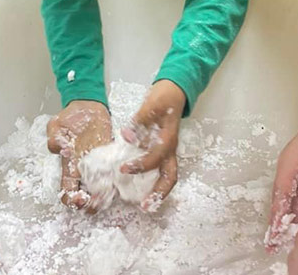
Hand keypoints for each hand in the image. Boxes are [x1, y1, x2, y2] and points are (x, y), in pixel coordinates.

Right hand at [47, 100, 111, 212]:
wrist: (87, 106)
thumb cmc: (70, 118)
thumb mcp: (56, 126)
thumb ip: (54, 138)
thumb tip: (62, 150)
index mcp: (69, 165)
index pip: (67, 191)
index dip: (72, 199)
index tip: (79, 198)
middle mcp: (83, 170)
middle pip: (86, 196)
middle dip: (90, 205)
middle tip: (96, 202)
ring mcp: (98, 165)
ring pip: (101, 190)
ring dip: (105, 197)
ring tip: (109, 195)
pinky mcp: (111, 157)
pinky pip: (115, 173)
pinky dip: (118, 181)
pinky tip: (120, 182)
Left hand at [120, 80, 185, 210]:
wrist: (174, 91)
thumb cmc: (164, 98)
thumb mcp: (151, 105)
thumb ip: (140, 121)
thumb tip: (127, 136)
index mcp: (167, 140)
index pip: (155, 158)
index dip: (140, 166)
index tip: (123, 169)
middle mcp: (169, 149)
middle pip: (170, 177)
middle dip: (159, 194)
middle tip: (144, 206)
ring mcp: (167, 151)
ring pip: (167, 176)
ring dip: (157, 191)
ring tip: (144, 203)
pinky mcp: (162, 149)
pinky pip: (159, 169)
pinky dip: (152, 180)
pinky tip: (140, 186)